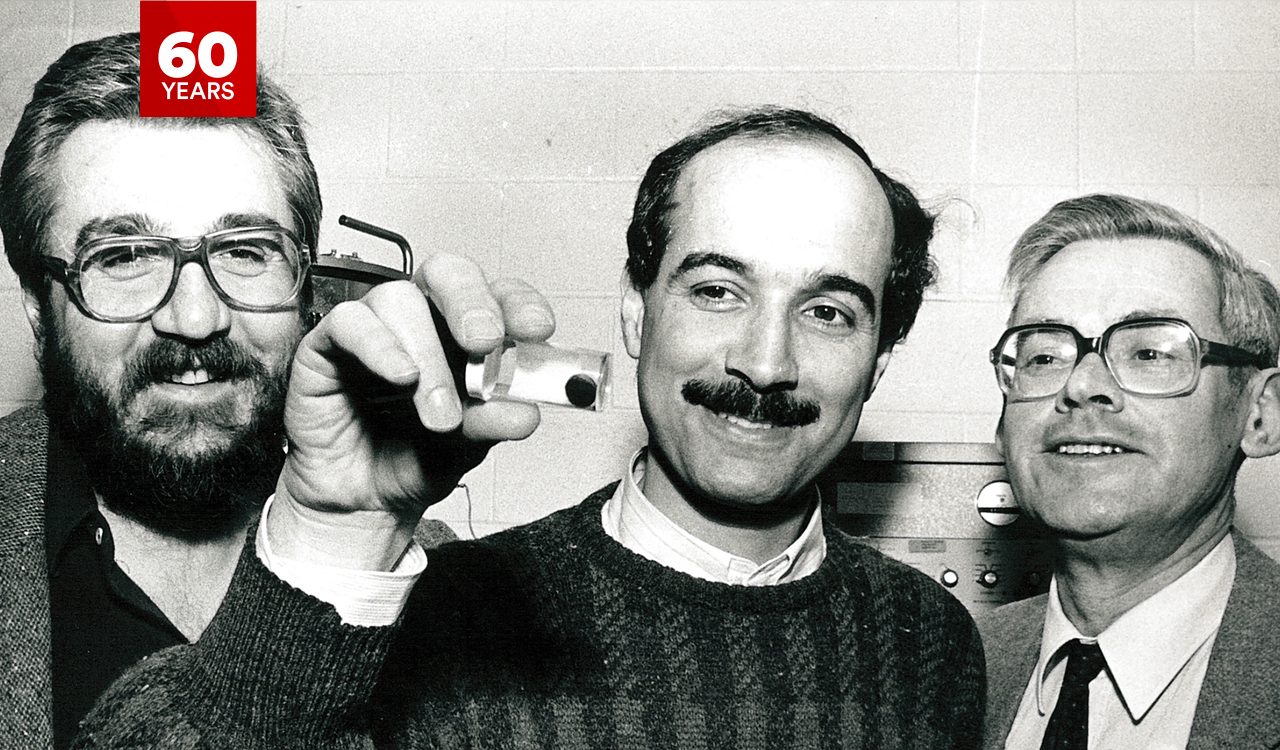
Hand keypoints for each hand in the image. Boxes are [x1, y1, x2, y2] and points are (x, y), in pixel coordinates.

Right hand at [271, 253, 553, 567]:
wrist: (362, 502)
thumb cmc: (414, 459)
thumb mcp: (467, 447)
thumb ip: (493, 423)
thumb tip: (526, 412)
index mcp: (465, 334)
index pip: (497, 295)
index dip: (519, 303)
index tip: (537, 330)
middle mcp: (422, 320)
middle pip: (448, 272)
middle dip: (472, 302)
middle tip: (485, 343)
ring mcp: (374, 328)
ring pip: (399, 299)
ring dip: (427, 354)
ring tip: (440, 415)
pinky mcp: (326, 345)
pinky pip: (349, 322)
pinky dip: (379, 345)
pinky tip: (401, 377)